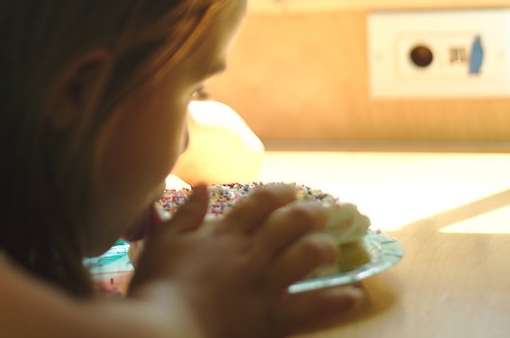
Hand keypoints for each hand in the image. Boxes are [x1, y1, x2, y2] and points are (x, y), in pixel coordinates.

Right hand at [128, 183, 362, 337]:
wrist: (163, 329)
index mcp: (224, 233)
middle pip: (291, 222)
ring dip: (324, 247)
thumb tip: (204, 186)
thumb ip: (186, 213)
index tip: (293, 190)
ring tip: (333, 248)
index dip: (281, 192)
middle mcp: (250, 253)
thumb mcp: (163, 241)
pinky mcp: (272, 317)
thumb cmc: (157, 287)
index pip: (260, 201)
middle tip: (324, 213)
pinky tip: (353, 295)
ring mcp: (264, 284)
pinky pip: (312, 306)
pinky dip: (336, 300)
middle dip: (311, 214)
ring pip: (306, 255)